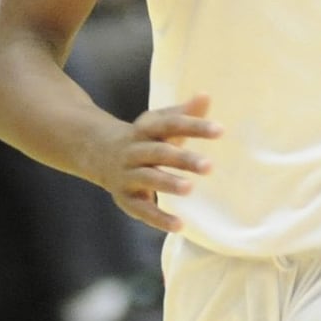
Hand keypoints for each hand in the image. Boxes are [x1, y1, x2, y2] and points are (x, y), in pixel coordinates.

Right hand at [92, 94, 222, 233]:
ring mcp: (127, 174)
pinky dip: (159, 219)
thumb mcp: (160, 123)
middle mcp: (134, 150)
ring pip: (148, 178)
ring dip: (168, 184)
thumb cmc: (144, 137)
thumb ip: (184, 113)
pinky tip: (180, 225)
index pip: (171, 124)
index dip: (195, 126)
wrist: (100, 153)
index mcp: (146, 129)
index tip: (221, 131)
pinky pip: (142, 210)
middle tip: (209, 166)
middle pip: (160, 153)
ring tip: (190, 188)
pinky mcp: (125, 198)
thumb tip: (206, 96)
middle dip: (184, 159)